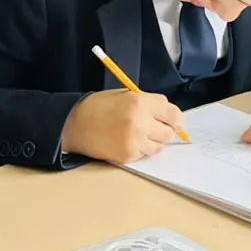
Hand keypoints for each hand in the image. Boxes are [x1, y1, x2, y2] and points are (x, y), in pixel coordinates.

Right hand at [61, 89, 185, 163]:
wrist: (74, 124)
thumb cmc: (98, 107)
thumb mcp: (125, 95)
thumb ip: (148, 104)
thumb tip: (169, 116)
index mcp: (140, 103)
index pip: (173, 114)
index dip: (176, 118)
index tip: (175, 122)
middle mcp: (140, 122)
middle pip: (169, 132)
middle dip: (164, 130)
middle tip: (153, 127)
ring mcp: (134, 141)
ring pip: (159, 146)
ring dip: (153, 141)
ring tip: (137, 134)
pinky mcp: (128, 155)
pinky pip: (144, 154)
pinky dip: (140, 149)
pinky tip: (126, 141)